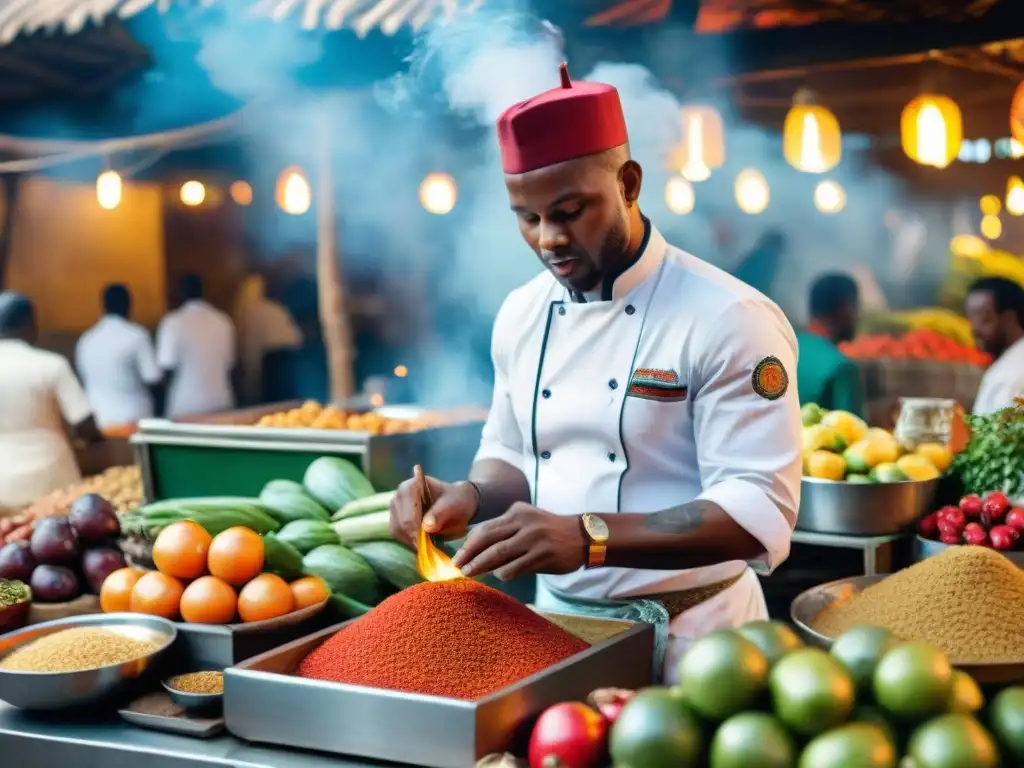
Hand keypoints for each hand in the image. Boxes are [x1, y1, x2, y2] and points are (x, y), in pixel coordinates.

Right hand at [388, 475, 478, 547]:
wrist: (455, 504)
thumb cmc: (455, 501)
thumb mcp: (453, 505)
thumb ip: (440, 513)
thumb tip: (427, 527)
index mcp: (411, 486)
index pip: (407, 511)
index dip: (414, 528)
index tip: (424, 541)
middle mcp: (399, 495)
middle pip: (400, 522)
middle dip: (413, 537)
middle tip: (427, 548)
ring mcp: (396, 508)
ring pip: (397, 530)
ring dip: (410, 541)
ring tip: (426, 545)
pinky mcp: (396, 520)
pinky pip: (398, 535)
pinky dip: (408, 541)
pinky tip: (421, 543)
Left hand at [451, 503, 584, 580]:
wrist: (583, 536)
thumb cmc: (549, 530)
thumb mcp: (527, 521)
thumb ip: (505, 530)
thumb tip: (475, 547)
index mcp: (517, 511)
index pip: (486, 527)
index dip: (469, 542)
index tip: (459, 554)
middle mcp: (524, 523)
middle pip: (488, 539)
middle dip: (469, 554)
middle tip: (458, 566)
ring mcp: (534, 539)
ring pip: (498, 554)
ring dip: (481, 566)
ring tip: (470, 573)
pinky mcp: (543, 555)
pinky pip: (515, 568)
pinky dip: (504, 573)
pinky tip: (500, 575)